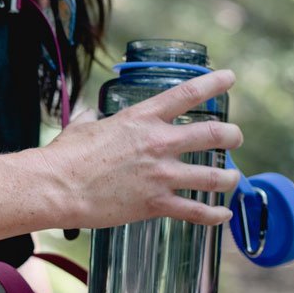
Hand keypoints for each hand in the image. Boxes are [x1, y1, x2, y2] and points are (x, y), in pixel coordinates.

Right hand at [39, 69, 242, 231]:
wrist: (57, 187)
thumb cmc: (65, 157)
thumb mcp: (82, 126)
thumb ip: (93, 119)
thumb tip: (90, 116)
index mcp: (142, 118)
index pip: (187, 94)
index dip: (214, 83)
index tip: (230, 77)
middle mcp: (158, 143)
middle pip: (213, 134)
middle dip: (232, 135)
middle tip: (235, 138)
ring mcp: (161, 175)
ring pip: (213, 176)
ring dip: (229, 177)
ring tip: (233, 178)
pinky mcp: (156, 203)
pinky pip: (196, 211)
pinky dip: (215, 214)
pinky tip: (223, 214)